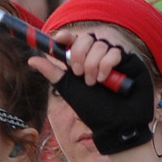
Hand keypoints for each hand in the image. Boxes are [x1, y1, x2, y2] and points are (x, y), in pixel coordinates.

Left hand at [28, 31, 153, 154]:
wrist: (116, 124)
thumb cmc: (93, 111)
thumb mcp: (69, 90)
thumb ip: (53, 73)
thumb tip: (31, 59)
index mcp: (83, 62)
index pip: (74, 41)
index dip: (66, 37)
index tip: (59, 39)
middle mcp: (98, 58)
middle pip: (87, 38)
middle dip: (79, 54)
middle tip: (78, 74)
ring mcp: (114, 58)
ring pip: (101, 44)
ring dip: (93, 63)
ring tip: (94, 82)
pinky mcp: (129, 61)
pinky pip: (115, 51)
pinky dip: (107, 63)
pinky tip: (105, 79)